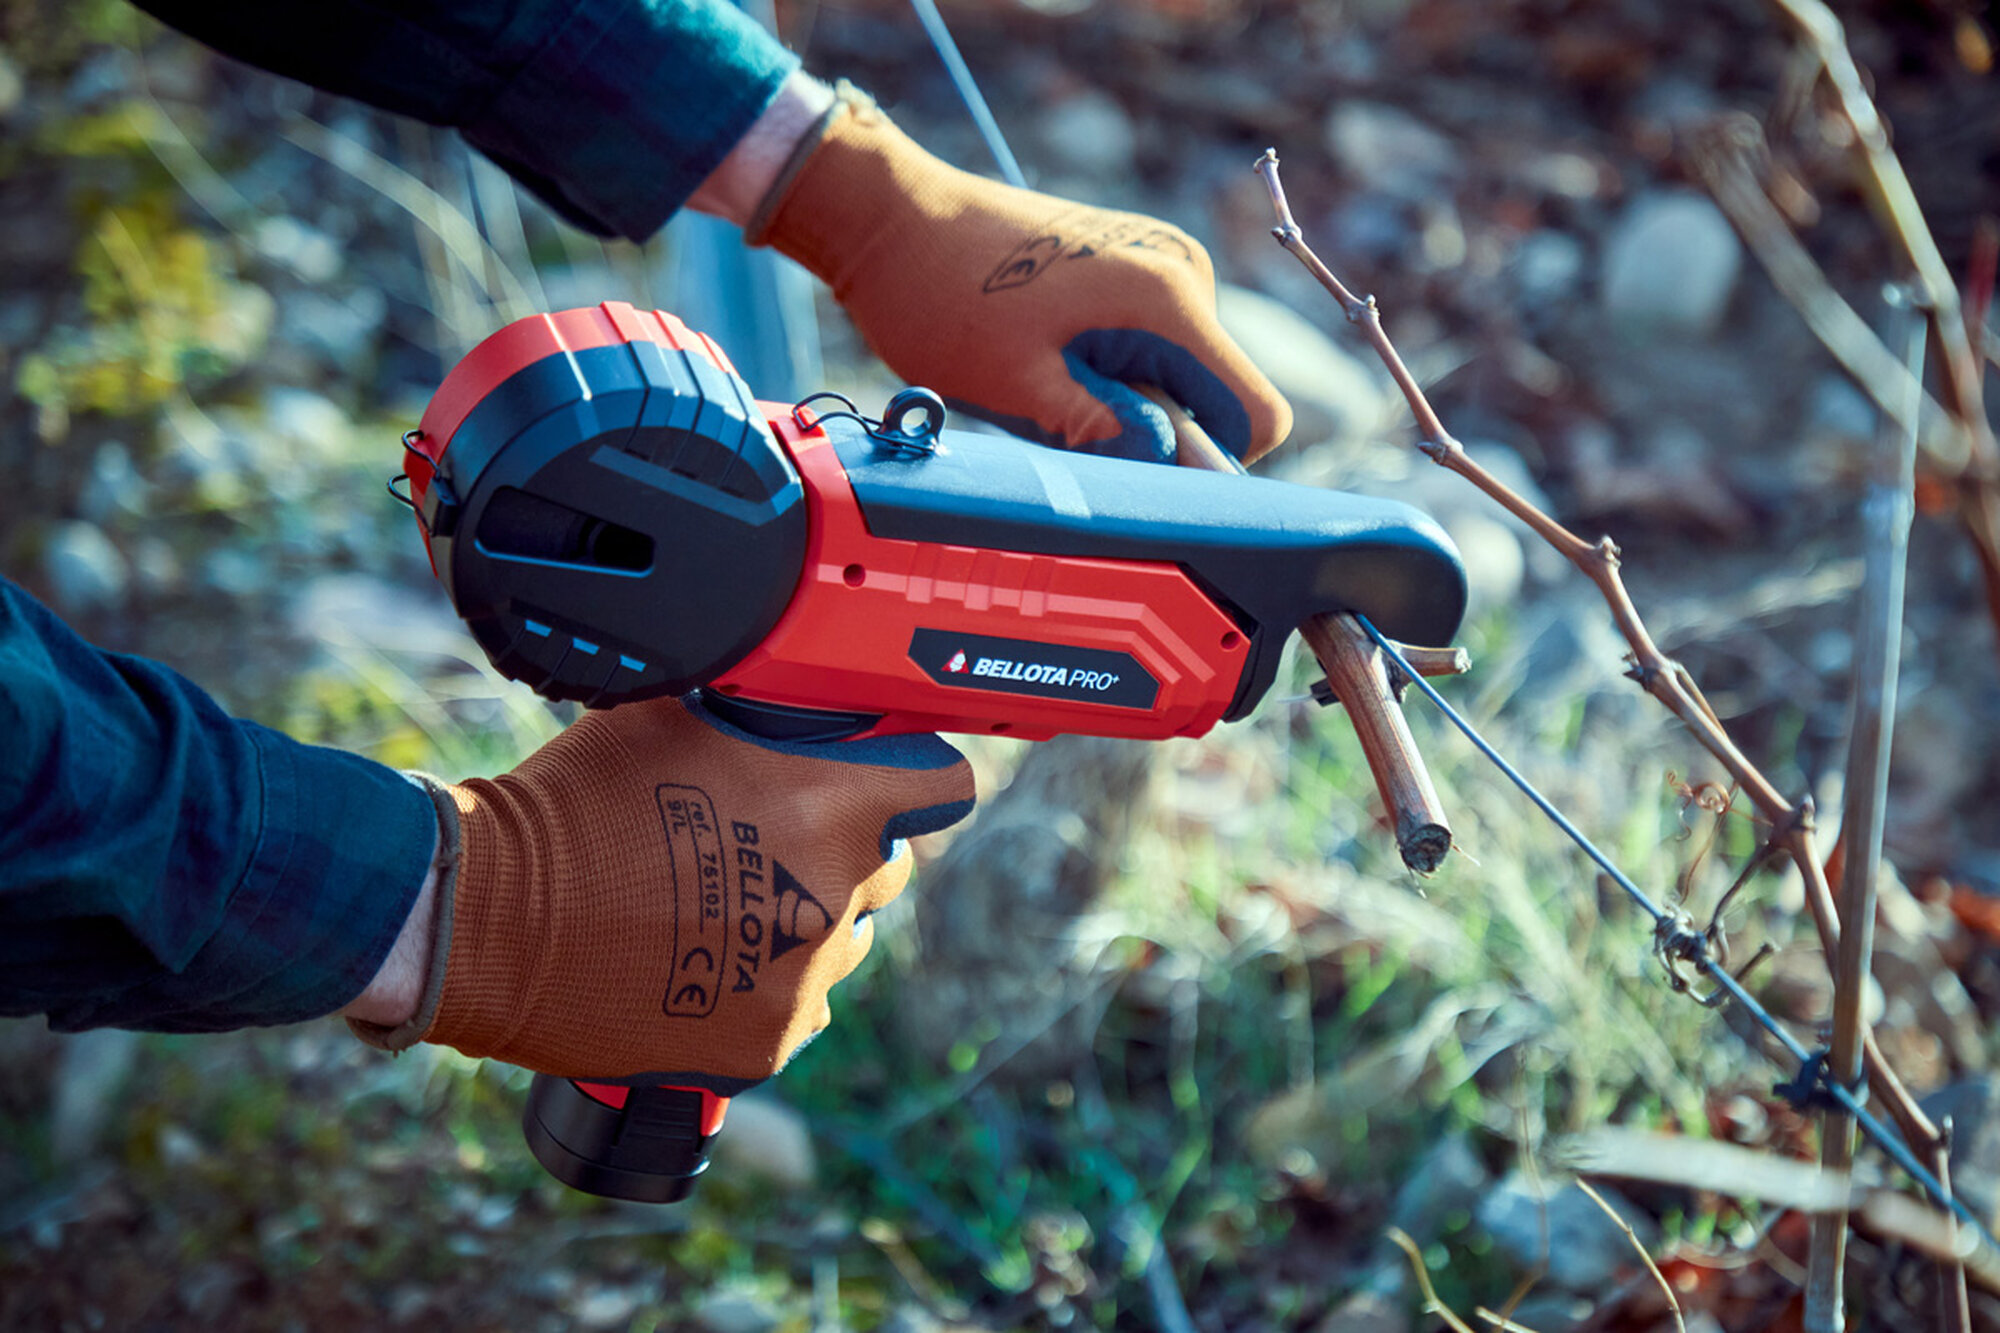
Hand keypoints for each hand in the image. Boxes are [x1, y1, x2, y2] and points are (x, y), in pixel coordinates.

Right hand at [349, 698, 973, 1087]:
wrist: (489, 918)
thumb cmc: (570, 804)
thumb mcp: (671, 716)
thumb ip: (754, 710)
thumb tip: (785, 692)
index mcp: (831, 804)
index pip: (942, 785)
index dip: (914, 776)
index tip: (890, 778)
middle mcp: (834, 892)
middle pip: (889, 866)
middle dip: (846, 848)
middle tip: (772, 838)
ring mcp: (803, 977)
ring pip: (844, 941)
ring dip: (808, 919)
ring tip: (726, 905)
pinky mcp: (764, 1043)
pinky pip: (798, 1008)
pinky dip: (765, 988)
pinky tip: (703, 963)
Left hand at [748, 85, 1291, 465]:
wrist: (891, 216)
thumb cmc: (941, 299)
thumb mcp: (1020, 390)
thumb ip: (1109, 436)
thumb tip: (1180, 478)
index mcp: (1168, 299)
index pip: (1255, 414)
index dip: (1211, 464)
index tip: (1141, 471)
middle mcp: (1182, 273)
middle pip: (1216, 399)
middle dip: (1155, 430)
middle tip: (1060, 415)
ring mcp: (1159, 264)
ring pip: (1180, 377)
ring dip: (1125, 403)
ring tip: (1041, 379)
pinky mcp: (1133, 265)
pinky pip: (1152, 347)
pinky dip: (1109, 372)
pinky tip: (1044, 356)